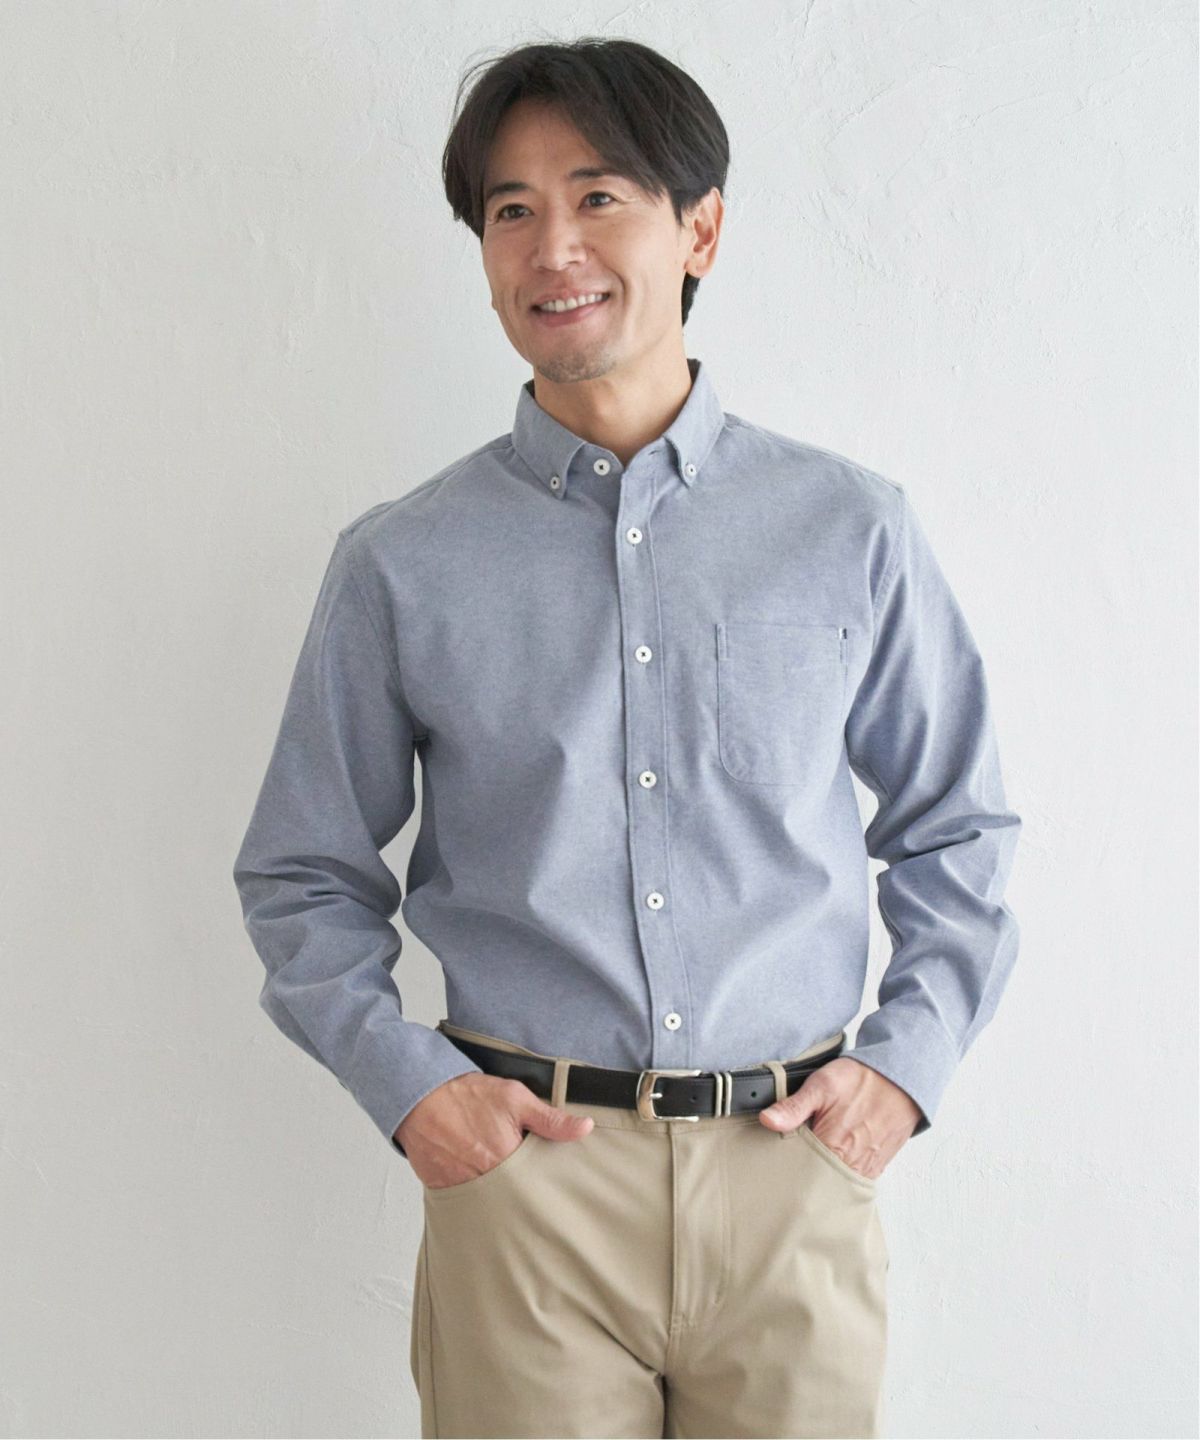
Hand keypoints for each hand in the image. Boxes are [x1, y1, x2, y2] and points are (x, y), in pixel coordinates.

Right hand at [394, 1072, 593, 1188]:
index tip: (550, 1181)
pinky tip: (478, 1181)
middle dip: (522, 1194)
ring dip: (499, 1196)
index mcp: (507, 1158)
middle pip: (514, 1199)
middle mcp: (485, 1179)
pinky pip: (466, 1201)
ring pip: (490, 1203)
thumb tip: (585, 1128)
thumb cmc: (467, 1095)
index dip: (543, 1181)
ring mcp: (461, 1188)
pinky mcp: (443, 1190)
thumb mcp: (515, 1098)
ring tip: (503, 1184)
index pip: (536, 1183)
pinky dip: (474, 1195)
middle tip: (527, 1186)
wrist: (420, 1095)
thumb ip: (551, 1119)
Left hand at [757, 1058, 920, 1180]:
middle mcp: (851, 1163)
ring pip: (835, 1183)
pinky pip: (854, 1181)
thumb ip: (793, 1107)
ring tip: (812, 1160)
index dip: (785, 1163)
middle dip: (803, 1174)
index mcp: (832, 1146)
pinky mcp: (876, 1167)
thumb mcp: (821, 1085)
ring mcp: (865, 1168)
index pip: (799, 1169)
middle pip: (817, 1181)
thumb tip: (767, 1120)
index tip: (775, 1157)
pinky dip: (841, 1175)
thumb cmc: (861, 1080)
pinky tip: (833, 1161)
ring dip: (822, 1175)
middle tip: (793, 1159)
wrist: (900, 1079)